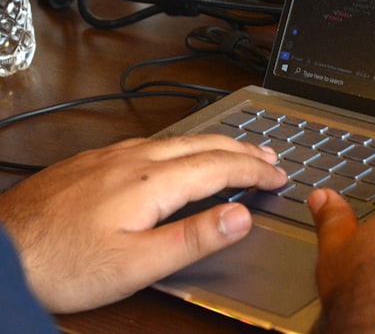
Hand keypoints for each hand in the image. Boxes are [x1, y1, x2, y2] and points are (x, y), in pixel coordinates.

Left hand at [0, 135, 286, 312]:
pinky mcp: (91, 162)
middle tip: (271, 156)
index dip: (256, 170)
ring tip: (234, 151)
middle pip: (204, 143)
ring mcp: (110, 156)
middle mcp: (134, 159)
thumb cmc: (62, 265)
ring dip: (214, 144)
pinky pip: (152, 142)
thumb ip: (194, 239)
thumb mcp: (137, 265)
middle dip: (243, 149)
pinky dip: (183, 146)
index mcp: (153, 182)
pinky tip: (176, 156)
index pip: (221, 166)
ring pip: (178, 139)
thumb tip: (241, 216)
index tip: (281, 175)